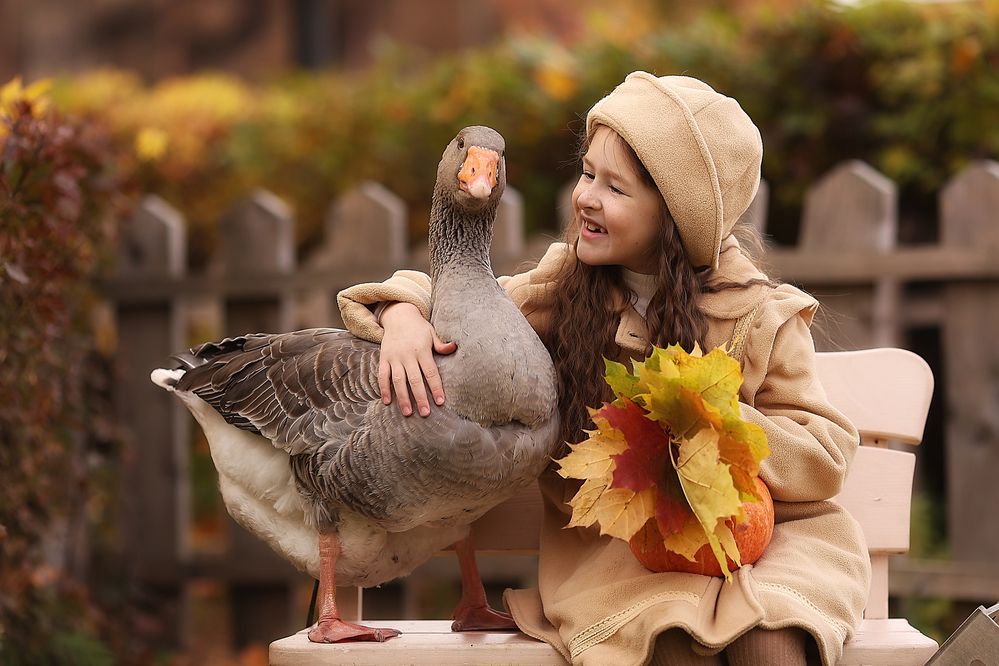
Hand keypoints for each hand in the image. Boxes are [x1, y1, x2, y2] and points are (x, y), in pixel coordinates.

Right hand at [378, 302, 456, 416]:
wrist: (398, 315)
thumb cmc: (419, 328)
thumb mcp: (432, 333)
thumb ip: (441, 344)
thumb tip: (455, 347)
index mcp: (422, 350)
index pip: (431, 372)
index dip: (435, 387)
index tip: (441, 401)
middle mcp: (407, 355)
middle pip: (414, 379)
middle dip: (420, 397)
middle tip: (425, 413)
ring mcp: (394, 357)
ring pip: (398, 380)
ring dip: (402, 397)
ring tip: (407, 413)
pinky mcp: (384, 358)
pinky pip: (382, 375)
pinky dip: (384, 388)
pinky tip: (387, 402)